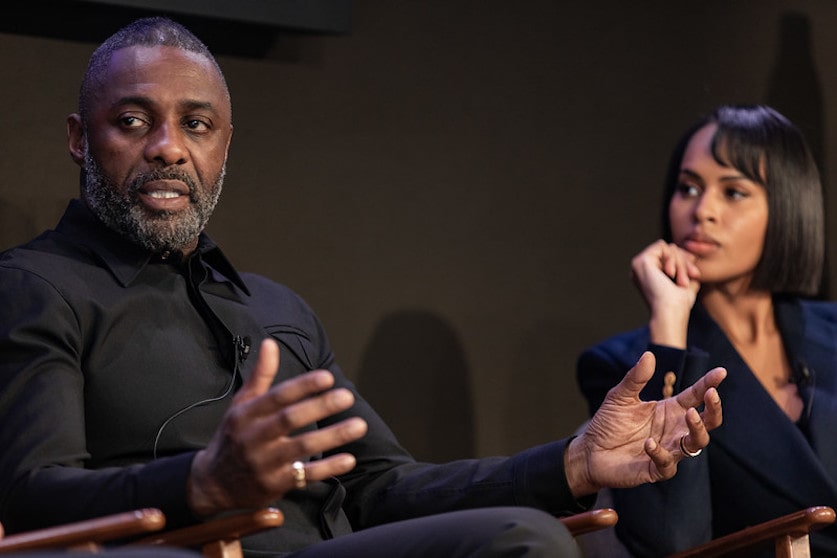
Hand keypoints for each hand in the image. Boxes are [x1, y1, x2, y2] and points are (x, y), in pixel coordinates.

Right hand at [188, 338, 367, 515]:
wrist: (213, 484)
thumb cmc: (233, 437)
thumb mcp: (241, 405)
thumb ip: (260, 375)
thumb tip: (270, 343)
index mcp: (246, 414)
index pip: (277, 396)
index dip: (302, 386)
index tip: (327, 377)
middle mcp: (253, 437)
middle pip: (290, 419)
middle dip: (320, 406)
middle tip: (347, 396)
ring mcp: (264, 463)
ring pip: (302, 447)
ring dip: (332, 436)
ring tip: (359, 425)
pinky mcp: (274, 484)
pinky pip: (304, 476)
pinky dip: (327, 468)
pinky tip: (349, 459)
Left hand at [565, 351, 723, 496]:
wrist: (590, 450)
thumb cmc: (609, 423)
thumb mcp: (620, 396)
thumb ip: (636, 378)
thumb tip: (649, 355)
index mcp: (670, 410)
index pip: (696, 396)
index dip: (709, 384)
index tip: (721, 372)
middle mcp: (674, 430)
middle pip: (707, 422)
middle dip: (713, 409)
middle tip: (711, 394)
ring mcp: (669, 450)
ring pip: (696, 443)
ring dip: (696, 429)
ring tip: (689, 413)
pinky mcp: (657, 469)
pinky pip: (667, 463)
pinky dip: (660, 453)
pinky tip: (649, 442)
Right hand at [631, 240, 700, 346]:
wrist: (670, 314)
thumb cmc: (678, 306)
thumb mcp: (686, 284)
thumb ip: (686, 270)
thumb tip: (691, 257)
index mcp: (647, 275)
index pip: (668, 257)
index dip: (685, 262)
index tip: (696, 274)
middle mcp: (640, 269)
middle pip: (669, 251)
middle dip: (684, 262)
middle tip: (693, 276)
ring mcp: (639, 264)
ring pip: (667, 248)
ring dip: (681, 262)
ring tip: (683, 280)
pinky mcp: (642, 261)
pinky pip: (662, 246)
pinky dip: (673, 258)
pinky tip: (672, 274)